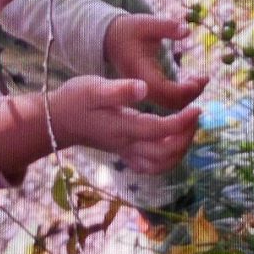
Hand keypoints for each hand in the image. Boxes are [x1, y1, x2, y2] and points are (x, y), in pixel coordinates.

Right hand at [47, 76, 201, 172]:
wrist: (57, 120)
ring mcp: (125, 152)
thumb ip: (119, 90)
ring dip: (180, 149)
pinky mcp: (123, 154)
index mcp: (123, 127)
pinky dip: (167, 160)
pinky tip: (172, 144)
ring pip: (160, 164)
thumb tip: (143, 87)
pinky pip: (150, 167)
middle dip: (186, 136)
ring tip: (188, 127)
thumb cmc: (75, 99)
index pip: (160, 131)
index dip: (182, 123)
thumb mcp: (93, 87)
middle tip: (195, 114)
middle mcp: (127, 145)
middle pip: (165, 152)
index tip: (197, 107)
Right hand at [103, 15, 207, 109]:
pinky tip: (191, 82)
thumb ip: (166, 26)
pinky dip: (182, 95)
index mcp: (140, 73)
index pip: (166, 92)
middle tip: (205, 78)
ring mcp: (144, 92)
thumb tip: (186, 30)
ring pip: (170, 105)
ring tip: (201, 79)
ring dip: (189, 96)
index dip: (187, 89)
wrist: (110, 40)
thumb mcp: (145, 23)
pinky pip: (167, 100)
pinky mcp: (149, 91)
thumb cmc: (128, 30)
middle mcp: (141, 88)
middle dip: (192, 94)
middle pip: (170, 104)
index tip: (202, 77)